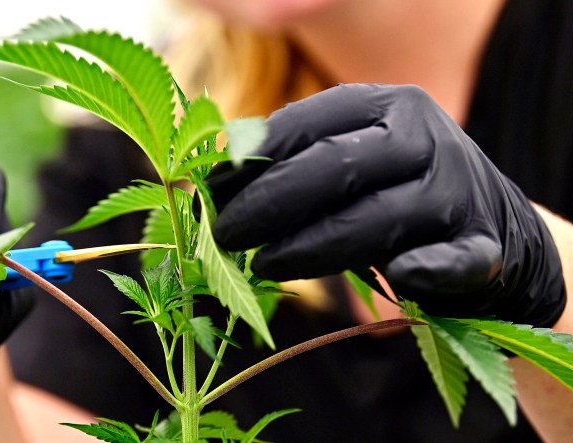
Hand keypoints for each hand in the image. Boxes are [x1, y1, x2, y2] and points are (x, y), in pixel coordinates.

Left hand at [208, 84, 565, 326]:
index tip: (210, 190)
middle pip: (336, 167)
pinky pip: (452, 261)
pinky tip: (399, 278)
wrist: (492, 225)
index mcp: (388, 106)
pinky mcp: (484, 247)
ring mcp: (459, 192)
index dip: (254, 158)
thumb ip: (296, 163)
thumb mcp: (350, 160)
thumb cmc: (393, 192)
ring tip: (260, 264)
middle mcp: (425, 139)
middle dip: (270, 203)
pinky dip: (425, 270)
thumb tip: (213, 181)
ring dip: (310, 248)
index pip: (310, 123)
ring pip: (377, 220)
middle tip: (223, 234)